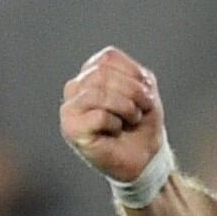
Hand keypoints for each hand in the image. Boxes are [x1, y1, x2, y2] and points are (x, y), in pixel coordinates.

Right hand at [59, 46, 165, 183]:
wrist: (145, 158)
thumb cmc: (142, 125)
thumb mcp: (145, 92)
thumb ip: (133, 75)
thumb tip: (121, 74)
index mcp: (91, 73)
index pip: (108, 57)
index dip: (134, 74)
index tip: (146, 94)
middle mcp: (76, 87)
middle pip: (102, 73)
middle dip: (133, 91)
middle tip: (142, 109)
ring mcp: (70, 108)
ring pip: (99, 93)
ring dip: (127, 107)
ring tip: (131, 119)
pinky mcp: (71, 128)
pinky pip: (99, 116)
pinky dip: (116, 124)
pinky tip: (115, 131)